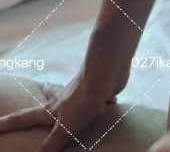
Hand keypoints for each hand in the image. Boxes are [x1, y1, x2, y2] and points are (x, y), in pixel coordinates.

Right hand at [0, 73, 119, 151]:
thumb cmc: (83, 101)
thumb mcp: (64, 128)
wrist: (106, 76)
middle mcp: (64, 97)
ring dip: (74, 94)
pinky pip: (100, 95)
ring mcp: (83, 90)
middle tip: (43, 87)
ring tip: (76, 98)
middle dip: (45, 93)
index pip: (24, 118)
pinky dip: (101, 98)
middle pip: (51, 94)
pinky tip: (108, 102)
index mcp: (51, 108)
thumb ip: (51, 144)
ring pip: (76, 92)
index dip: (8, 123)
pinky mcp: (101, 88)